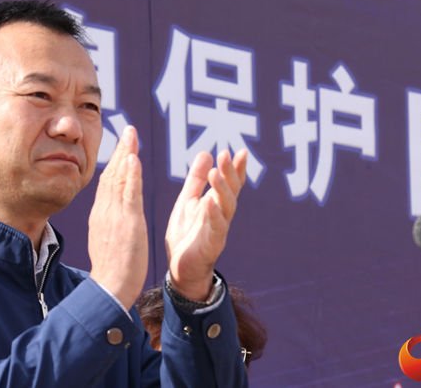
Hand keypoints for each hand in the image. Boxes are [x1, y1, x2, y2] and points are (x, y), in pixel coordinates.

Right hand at [88, 126, 147, 308]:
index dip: (115, 162)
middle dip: (120, 150)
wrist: (110, 288)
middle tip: (128, 130)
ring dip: (125, 154)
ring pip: (118, 178)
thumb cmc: (113, 270)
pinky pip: (128, 194)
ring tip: (131, 134)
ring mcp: (114, 215)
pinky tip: (133, 158)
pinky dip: (130, 175)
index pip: (108, 182)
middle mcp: (105, 211)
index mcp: (101, 215)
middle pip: (111, 174)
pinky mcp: (126, 222)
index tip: (123, 146)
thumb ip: (110, 224)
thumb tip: (112, 216)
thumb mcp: (108, 240)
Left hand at [165, 149, 247, 300]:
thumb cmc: (186, 234)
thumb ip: (196, 179)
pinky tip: (209, 202)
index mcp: (216, 203)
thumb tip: (206, 152)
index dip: (236, 168)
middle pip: (231, 191)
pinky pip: (216, 228)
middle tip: (226, 154)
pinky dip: (213, 214)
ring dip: (222, 189)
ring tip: (216, 172)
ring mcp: (219, 229)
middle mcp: (222, 215)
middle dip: (230, 173)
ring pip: (226, 207)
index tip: (240, 151)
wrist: (180, 269)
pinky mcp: (211, 244)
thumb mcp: (188, 201)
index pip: (231, 183)